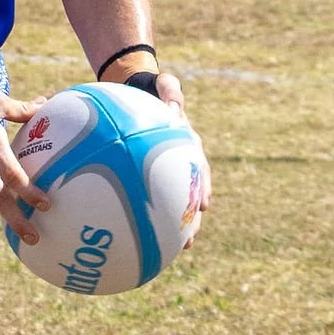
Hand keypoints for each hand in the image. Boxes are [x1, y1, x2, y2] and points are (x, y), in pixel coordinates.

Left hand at [152, 67, 210, 242]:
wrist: (138, 90)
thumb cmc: (150, 88)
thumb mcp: (162, 84)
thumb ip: (170, 90)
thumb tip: (174, 103)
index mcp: (186, 146)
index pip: (199, 170)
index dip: (202, 187)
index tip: (203, 204)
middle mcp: (179, 163)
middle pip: (188, 196)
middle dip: (191, 220)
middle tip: (188, 239)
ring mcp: (163, 171)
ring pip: (171, 203)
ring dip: (173, 227)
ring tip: (172, 250)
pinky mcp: (146, 174)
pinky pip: (144, 195)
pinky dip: (142, 212)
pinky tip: (130, 232)